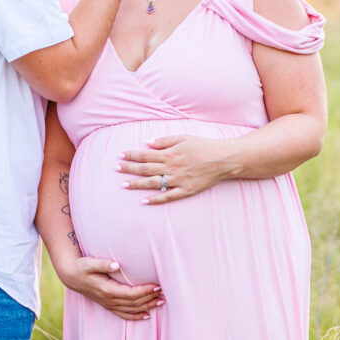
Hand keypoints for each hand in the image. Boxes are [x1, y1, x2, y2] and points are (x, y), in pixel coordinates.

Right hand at [60, 256, 163, 319]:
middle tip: (164, 292)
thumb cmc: (82, 266)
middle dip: (150, 298)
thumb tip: (116, 265)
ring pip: (131, 310)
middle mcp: (109, 300)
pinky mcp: (108, 305)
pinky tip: (147, 315)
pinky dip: (136, 316)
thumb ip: (103, 264)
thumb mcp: (90, 263)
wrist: (71, 275)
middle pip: (134, 303)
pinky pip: (124, 314)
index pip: (130, 294)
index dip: (145, 291)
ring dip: (147, 307)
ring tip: (161, 302)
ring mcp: (109, 304)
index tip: (157, 285)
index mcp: (107, 290)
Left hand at [116, 134, 230, 203]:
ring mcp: (178, 180)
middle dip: (129, 168)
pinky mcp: (186, 190)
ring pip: (153, 183)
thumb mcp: (183, 137)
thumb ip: (165, 140)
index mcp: (170, 153)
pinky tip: (144, 201)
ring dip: (137, 184)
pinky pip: (168, 196)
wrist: (223, 159)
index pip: (146, 154)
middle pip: (146, 168)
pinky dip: (156, 199)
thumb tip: (148, 143)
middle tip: (116, 169)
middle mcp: (172, 167)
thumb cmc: (203, 146)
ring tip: (124, 185)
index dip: (132, 155)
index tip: (120, 155)